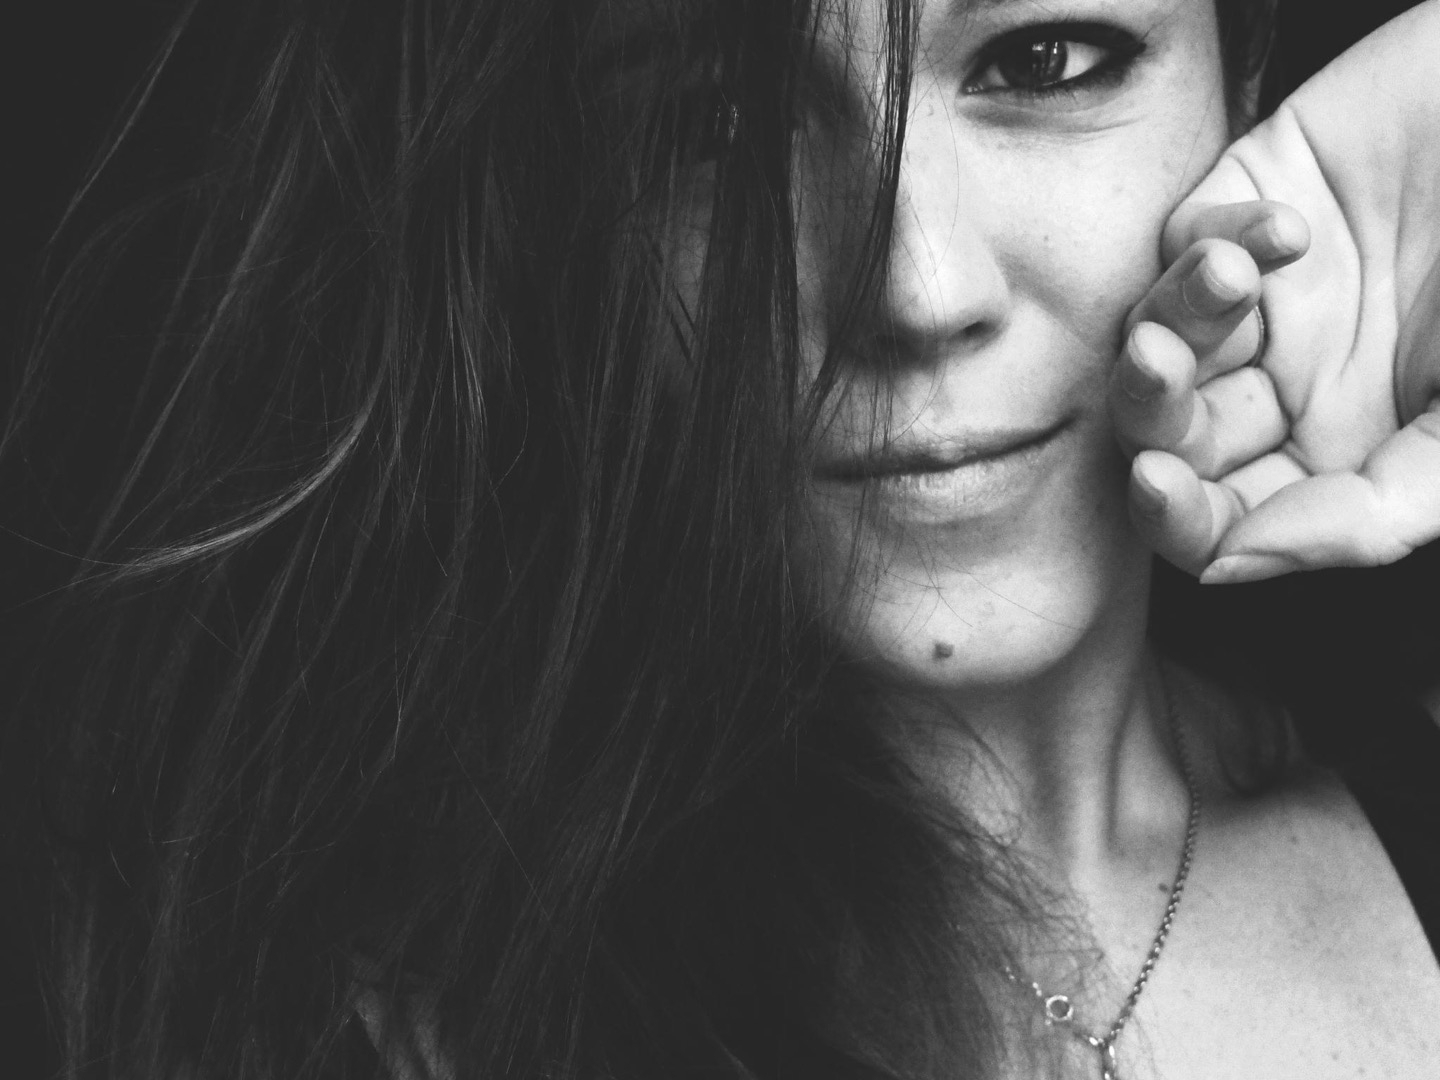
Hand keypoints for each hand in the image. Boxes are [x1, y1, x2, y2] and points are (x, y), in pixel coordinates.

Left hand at [1110, 1, 1439, 583]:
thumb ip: (1373, 509)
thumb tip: (1231, 564)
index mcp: (1336, 455)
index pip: (1219, 516)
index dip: (1177, 516)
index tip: (1158, 484)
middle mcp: (1285, 387)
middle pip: (1168, 433)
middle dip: (1150, 411)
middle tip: (1161, 370)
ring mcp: (1260, 302)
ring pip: (1157, 338)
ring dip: (1173, 319)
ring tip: (1230, 282)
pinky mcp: (1244, 209)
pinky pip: (1186, 241)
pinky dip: (1226, 236)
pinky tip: (1294, 230)